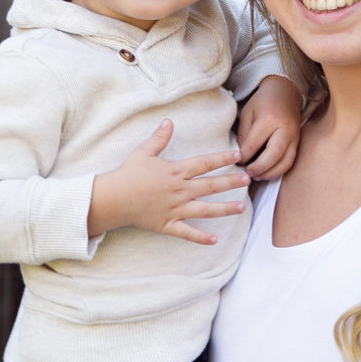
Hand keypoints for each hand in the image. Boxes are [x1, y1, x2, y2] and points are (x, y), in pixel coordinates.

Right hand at [88, 120, 247, 243]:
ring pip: (205, 209)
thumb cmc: (127, 174)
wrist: (112, 198)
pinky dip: (200, 237)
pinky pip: (187, 232)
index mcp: (175, 171)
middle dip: (230, 182)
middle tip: (248, 179)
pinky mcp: (167, 224)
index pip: (204, 163)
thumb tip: (169, 121)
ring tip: (241, 207)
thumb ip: (159, 138)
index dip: (222, 158)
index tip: (238, 155)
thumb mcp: (143, 152)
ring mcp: (175, 209)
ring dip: (224, 208)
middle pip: (210, 185)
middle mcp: (179, 190)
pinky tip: (215, 240)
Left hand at [237, 75, 301, 179]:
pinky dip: (279, 170)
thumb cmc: (263, 102)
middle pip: (273, 155)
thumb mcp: (248, 113)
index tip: (237, 160)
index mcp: (269, 119)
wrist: (285, 92)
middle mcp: (284, 129)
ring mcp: (294, 136)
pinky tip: (267, 172)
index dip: (243, 156)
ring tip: (257, 176)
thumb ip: (243, 134)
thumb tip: (241, 155)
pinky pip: (290, 161)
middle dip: (259, 168)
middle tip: (247, 172)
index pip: (253, 144)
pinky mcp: (298, 142)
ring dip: (270, 173)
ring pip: (285, 162)